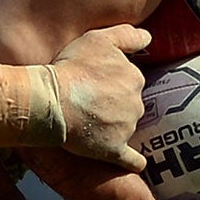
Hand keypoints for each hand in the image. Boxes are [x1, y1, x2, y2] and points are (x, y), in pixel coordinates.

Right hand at [51, 25, 149, 171]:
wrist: (51, 101)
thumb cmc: (70, 67)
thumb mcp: (98, 39)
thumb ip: (127, 35)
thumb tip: (149, 37)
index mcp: (134, 77)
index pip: (129, 80)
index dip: (111, 81)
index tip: (94, 82)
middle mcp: (136, 103)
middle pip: (129, 104)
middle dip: (114, 104)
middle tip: (89, 103)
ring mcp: (126, 128)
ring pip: (127, 126)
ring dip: (114, 126)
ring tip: (88, 124)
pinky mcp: (114, 150)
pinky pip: (132, 160)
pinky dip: (134, 162)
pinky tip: (134, 163)